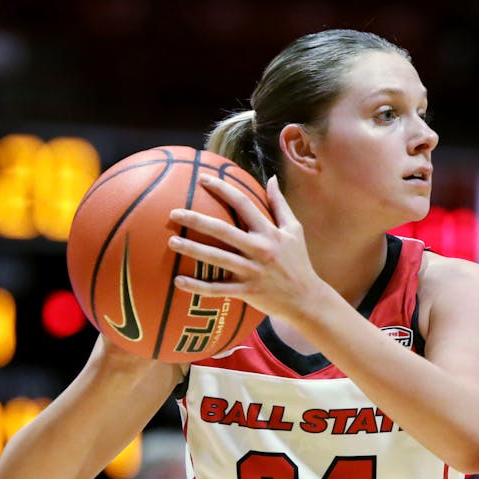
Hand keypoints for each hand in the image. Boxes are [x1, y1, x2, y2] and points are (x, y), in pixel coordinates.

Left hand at [167, 175, 322, 326]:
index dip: (222, 189)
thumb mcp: (294, 231)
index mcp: (269, 232)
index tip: (202, 179)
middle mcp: (259, 250)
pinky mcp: (247, 292)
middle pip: (224, 231)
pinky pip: (218, 289)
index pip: (243, 204)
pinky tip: (178, 282)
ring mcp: (252, 272)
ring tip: (172, 241)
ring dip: (193, 250)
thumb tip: (271, 178)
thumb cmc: (298, 263)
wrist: (306, 299)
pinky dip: (198, 287)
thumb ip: (280, 204)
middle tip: (174, 212)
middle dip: (198, 220)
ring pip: (218, 259)